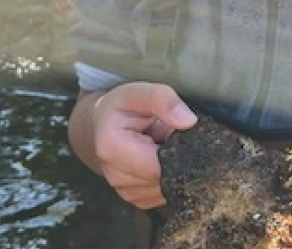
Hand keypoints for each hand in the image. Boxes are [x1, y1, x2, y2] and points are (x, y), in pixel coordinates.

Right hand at [88, 82, 197, 208]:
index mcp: (113, 149)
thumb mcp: (137, 92)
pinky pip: (168, 193)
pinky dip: (173, 177)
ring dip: (178, 168)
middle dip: (182, 159)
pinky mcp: (140, 200)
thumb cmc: (122, 108)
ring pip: (171, 188)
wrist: (102, 127)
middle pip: (168, 178)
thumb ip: (162, 100)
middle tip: (176, 137)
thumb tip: (189, 121)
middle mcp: (117, 177)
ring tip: (167, 146)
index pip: (160, 164)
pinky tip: (165, 160)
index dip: (182, 151)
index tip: (186, 134)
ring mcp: (128, 193)